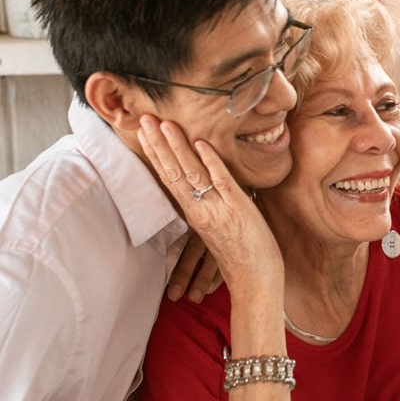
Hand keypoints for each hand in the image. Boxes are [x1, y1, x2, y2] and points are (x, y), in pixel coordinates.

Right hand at [138, 115, 281, 292]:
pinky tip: (202, 144)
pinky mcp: (238, 209)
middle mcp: (200, 210)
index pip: (168, 178)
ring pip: (192, 173)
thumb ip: (209, 207)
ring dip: (177, 147)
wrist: (255, 281)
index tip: (143, 132)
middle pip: (173, 172)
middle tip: (143, 118)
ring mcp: (218, 209)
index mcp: (194, 214)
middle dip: (158, 144)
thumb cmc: (241, 256)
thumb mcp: (217, 228)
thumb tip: (206, 185)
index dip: (155, 154)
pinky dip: (212, 162)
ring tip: (164, 124)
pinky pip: (222, 182)